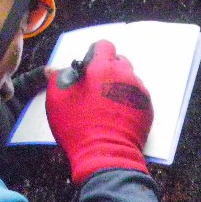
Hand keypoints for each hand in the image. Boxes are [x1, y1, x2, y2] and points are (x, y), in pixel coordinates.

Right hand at [45, 40, 153, 183]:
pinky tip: (116, 115)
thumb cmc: (79, 127)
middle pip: (119, 61)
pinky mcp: (147, 107)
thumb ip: (57, 78)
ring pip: (129, 79)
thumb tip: (53, 69)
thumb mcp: (58, 101)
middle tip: (95, 88)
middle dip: (108, 69)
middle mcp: (125, 74)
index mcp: (103, 68)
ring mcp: (138, 91)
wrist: (105, 155)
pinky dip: (128, 101)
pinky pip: (137, 96)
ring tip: (106, 105)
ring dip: (118, 85)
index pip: (104, 46)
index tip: (88, 68)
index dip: (94, 55)